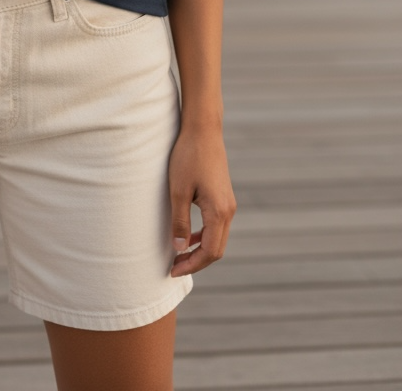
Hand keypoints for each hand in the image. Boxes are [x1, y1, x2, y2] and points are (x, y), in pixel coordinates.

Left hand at [168, 124, 235, 276]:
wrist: (203, 130)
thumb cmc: (188, 157)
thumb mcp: (178, 191)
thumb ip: (179, 221)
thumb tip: (179, 248)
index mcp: (218, 212)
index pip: (209, 252)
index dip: (191, 265)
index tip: (173, 270)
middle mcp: (228, 211)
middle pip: (216, 249)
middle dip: (196, 262)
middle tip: (174, 267)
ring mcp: (228, 204)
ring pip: (218, 238)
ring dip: (200, 250)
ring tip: (179, 255)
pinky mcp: (224, 197)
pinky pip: (217, 225)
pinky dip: (204, 236)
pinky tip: (188, 235)